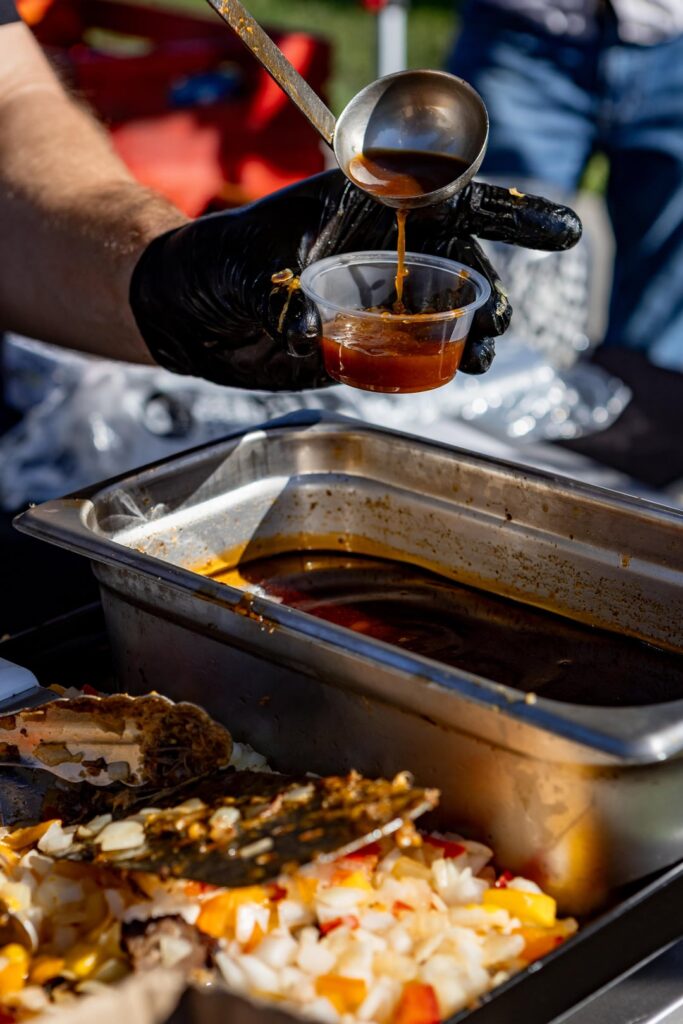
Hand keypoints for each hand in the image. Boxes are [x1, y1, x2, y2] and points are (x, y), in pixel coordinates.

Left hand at [129, 170, 580, 390]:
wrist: (185, 313)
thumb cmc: (209, 264)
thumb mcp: (241, 268)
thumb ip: (280, 297)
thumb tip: (309, 337)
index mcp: (360, 207)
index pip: (445, 197)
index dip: (507, 214)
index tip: (559, 232)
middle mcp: (376, 247)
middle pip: (456, 257)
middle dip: (491, 286)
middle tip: (500, 320)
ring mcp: (372, 292)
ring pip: (441, 304)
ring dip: (472, 327)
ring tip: (482, 354)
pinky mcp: (361, 335)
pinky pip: (412, 344)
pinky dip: (437, 359)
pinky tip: (456, 370)